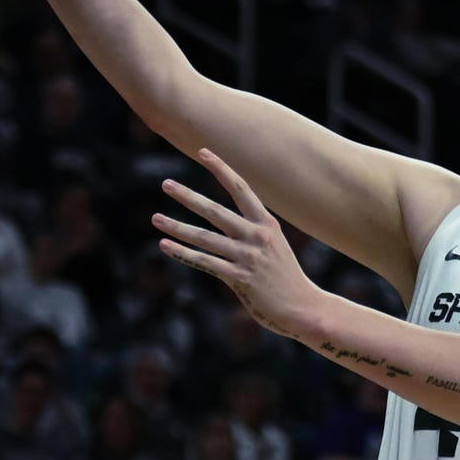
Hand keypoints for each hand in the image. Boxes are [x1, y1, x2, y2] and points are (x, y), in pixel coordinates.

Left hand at [151, 149, 321, 339]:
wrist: (304, 307)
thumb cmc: (285, 276)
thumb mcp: (274, 244)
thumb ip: (252, 230)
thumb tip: (224, 220)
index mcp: (267, 223)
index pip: (241, 188)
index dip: (221, 169)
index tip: (203, 152)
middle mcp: (256, 236)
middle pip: (216, 211)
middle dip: (188, 196)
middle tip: (166, 183)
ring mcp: (247, 257)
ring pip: (205, 238)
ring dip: (177, 227)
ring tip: (155, 217)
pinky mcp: (239, 277)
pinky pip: (205, 262)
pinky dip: (182, 253)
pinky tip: (165, 245)